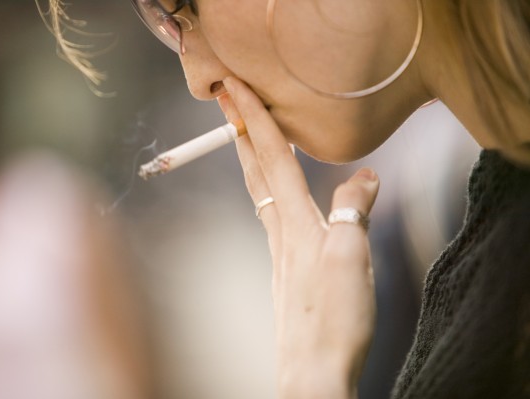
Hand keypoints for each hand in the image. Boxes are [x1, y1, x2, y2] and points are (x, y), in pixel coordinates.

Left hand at [218, 77, 379, 398]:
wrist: (313, 371)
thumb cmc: (333, 319)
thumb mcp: (352, 257)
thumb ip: (353, 210)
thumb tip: (363, 175)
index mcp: (295, 222)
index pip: (272, 157)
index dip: (254, 119)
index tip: (235, 87)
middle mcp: (281, 232)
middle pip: (256, 171)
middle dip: (241, 131)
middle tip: (227, 100)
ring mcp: (280, 252)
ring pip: (260, 192)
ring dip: (251, 158)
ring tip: (246, 136)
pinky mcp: (288, 269)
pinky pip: (272, 214)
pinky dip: (269, 189)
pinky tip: (276, 196)